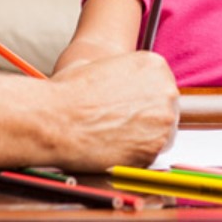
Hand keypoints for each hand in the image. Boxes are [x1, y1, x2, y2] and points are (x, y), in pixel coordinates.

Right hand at [49, 51, 178, 170]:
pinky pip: (150, 155)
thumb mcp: (97, 64)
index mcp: (154, 65)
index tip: (129, 107)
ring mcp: (163, 122)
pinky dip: (134, 156)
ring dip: (142, 138)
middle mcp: (166, 91)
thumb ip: (118, 72)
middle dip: (146, 119)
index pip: (161, 86)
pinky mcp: (154, 150)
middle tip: (120, 124)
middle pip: (165, 110)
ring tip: (113, 137)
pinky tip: (113, 149)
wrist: (55, 121)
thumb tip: (116, 81)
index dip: (143, 99)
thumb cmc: (69, 93)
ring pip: (160, 134)